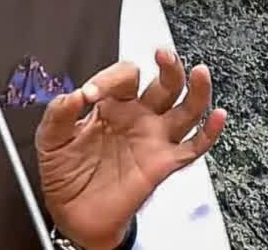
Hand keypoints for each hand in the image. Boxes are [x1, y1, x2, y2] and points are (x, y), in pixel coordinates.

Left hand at [34, 50, 226, 249]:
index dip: (108, 79)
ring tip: (198, 72)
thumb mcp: (50, 139)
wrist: (73, 213)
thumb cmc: (64, 173)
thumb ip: (59, 113)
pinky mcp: (163, 163)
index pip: (122, 76)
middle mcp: (137, 116)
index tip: (89, 94)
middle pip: (163, 83)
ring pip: (185, 108)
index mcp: (110, 104)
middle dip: (167, 65)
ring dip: (195, 89)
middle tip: (162, 53)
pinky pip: (194, 146)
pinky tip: (217, 116)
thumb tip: (74, 95)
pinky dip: (209, 132)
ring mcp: (153, 138)